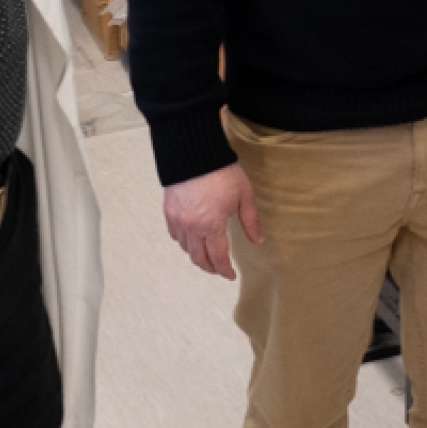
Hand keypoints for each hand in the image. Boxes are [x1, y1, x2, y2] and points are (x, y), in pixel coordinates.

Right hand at [161, 162, 259, 279]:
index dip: (225, 270)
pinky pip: (174, 234)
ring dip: (196, 255)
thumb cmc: (223, 172)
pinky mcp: (169, 210)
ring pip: (185, 248)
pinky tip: (191, 239)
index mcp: (211, 225)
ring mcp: (177, 219)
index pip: (218, 257)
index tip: (231, 275)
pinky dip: (183, 241)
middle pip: (198, 258)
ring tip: (206, 254)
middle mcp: (191, 226)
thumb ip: (250, 222)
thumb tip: (258, 241)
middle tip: (219, 269)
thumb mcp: (244, 196)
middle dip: (210, 267)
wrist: (194, 152)